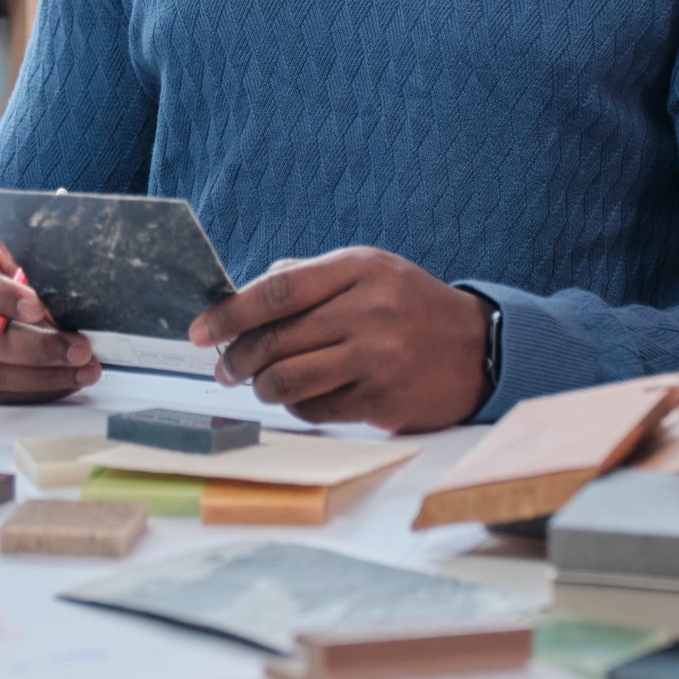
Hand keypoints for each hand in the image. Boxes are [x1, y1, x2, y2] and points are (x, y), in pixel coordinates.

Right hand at [0, 229, 101, 403]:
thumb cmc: (1, 258)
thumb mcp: (15, 247)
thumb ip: (31, 275)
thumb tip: (66, 312)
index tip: (37, 307)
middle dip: (35, 348)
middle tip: (79, 350)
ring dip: (39, 377)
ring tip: (82, 372)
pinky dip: (29, 390)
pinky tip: (61, 382)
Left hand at [189, 246, 490, 432]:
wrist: (478, 347)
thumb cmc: (410, 306)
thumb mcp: (369, 270)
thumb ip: (309, 277)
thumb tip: (243, 296)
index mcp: (359, 269)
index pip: (277, 291)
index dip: (230, 313)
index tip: (200, 331)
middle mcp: (368, 311)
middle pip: (275, 340)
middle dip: (236, 358)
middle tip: (224, 367)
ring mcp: (376, 358)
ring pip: (288, 380)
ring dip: (261, 387)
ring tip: (259, 384)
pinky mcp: (381, 400)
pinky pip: (316, 409)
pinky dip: (297, 405)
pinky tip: (301, 396)